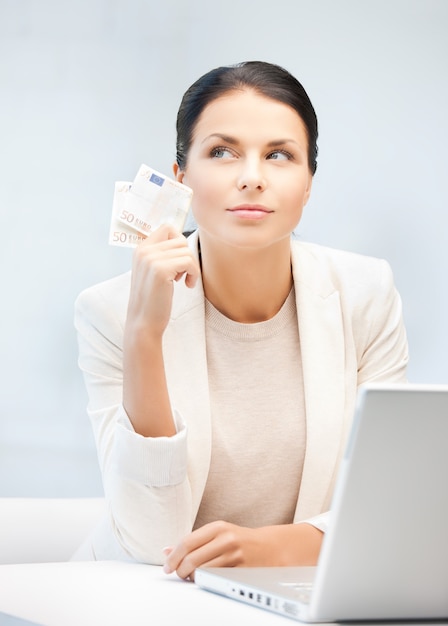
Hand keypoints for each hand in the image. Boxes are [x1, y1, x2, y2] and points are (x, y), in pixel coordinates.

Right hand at [126, 225, 199, 336]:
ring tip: (182, 280)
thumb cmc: (152, 299)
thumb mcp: (151, 271)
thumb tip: (181, 239)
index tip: (178, 261)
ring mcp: (151, 259)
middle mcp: (144, 250)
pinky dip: (193, 274)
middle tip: (180, 274)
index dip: (179, 242)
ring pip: (186, 250)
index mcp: (140, 248)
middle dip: (186, 257)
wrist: (143, 321)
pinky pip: (189, 262)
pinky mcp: (161, 270)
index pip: (167, 227)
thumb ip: (161, 254)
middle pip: (180, 239)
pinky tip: (187, 285)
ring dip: (190, 267)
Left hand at [162, 520, 322, 580]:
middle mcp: (226, 539)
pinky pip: (216, 579)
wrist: (269, 547)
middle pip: (192, 559)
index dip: (173, 557)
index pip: (187, 542)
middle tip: (177, 574)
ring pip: (203, 571)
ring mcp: (235, 555)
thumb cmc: (239, 540)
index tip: (167, 566)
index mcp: (218, 527)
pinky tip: (204, 579)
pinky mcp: (241, 570)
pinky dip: (205, 582)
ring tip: (190, 577)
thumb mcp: (217, 534)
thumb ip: (193, 541)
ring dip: (191, 578)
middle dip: (180, 570)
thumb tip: (166, 550)